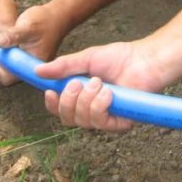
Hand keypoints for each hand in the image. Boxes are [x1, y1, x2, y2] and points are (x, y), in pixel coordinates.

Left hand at [0, 1, 67, 84]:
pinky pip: (9, 60)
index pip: (8, 77)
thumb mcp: (28, 26)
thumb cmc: (46, 21)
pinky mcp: (24, 57)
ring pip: (5, 67)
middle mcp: (29, 70)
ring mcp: (26, 64)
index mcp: (32, 67)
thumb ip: (13, 36)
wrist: (58, 15)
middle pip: (4, 74)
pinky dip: (0, 52)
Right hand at [25, 40, 166, 131]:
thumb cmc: (119, 58)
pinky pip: (100, 123)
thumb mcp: (86, 58)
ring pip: (82, 121)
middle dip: (69, 100)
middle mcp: (91, 109)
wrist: (143, 59)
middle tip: (79, 82)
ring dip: (87, 100)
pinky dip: (100, 106)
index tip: (50, 92)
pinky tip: (108, 93)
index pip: (60, 109)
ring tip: (99, 83)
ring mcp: (105, 117)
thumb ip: (64, 67)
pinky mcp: (119, 123)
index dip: (52, 105)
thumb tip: (38, 71)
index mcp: (81, 95)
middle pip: (67, 118)